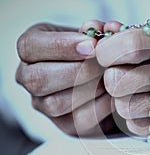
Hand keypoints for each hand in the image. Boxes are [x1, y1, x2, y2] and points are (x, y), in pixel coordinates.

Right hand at [15, 22, 115, 136]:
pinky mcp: (65, 125)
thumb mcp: (89, 34)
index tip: (92, 45)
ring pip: (56, 103)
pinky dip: (102, 106)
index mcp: (30, 50)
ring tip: (110, 77)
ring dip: (90, 89)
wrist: (98, 77)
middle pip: (39, 80)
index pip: (30, 47)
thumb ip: (98, 30)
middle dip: (77, 71)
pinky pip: (80, 121)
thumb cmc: (89, 51)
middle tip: (104, 64)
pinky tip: (114, 93)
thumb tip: (110, 29)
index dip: (62, 46)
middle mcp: (29, 79)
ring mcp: (44, 105)